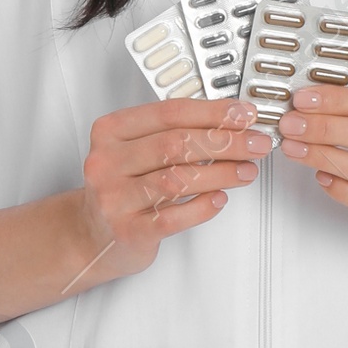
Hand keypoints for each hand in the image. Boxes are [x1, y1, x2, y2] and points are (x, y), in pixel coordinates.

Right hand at [73, 98, 270, 282]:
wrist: (92, 235)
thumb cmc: (121, 188)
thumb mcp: (134, 151)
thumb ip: (171, 134)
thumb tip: (228, 123)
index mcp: (111, 131)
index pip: (170, 113)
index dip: (213, 112)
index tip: (244, 115)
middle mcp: (107, 162)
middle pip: (177, 144)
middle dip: (226, 142)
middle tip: (255, 144)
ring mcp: (115, 198)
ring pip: (178, 179)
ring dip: (221, 174)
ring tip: (246, 171)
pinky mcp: (128, 230)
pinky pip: (173, 216)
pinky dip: (203, 206)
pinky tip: (220, 199)